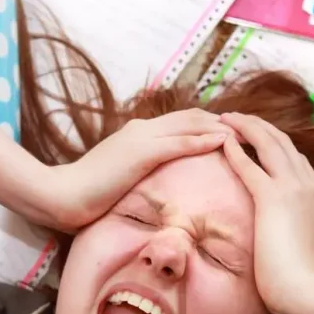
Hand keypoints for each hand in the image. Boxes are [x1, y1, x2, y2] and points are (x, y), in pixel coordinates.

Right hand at [45, 109, 232, 230]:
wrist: (62, 196)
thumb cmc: (88, 194)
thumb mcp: (120, 178)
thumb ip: (140, 172)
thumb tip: (156, 182)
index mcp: (138, 133)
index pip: (182, 122)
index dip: (210, 124)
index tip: (234, 133)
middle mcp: (142, 129)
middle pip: (192, 117)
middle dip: (222, 121)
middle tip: (251, 130)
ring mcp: (141, 138)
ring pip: (190, 124)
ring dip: (220, 126)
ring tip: (247, 134)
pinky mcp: (140, 152)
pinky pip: (178, 142)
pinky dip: (203, 140)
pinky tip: (223, 142)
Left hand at [219, 113, 313, 313]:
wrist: (309, 293)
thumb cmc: (309, 282)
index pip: (297, 162)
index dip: (278, 146)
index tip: (261, 139)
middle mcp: (308, 188)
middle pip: (284, 144)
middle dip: (261, 128)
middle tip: (240, 118)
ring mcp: (293, 190)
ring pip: (270, 144)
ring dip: (249, 127)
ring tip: (228, 118)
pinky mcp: (273, 199)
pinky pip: (251, 166)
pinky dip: (236, 150)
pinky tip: (223, 141)